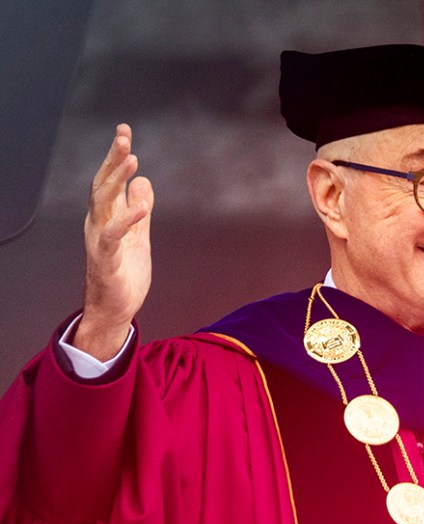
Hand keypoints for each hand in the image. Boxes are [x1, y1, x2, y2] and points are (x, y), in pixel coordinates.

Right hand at [74, 123, 153, 360]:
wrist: (114, 310)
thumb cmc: (124, 274)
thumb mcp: (138, 236)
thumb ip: (139, 209)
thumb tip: (143, 181)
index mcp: (106, 217)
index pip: (109, 180)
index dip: (115, 156)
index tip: (124, 132)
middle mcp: (98, 224)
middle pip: (102, 185)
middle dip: (113, 159)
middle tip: (124, 137)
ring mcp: (100, 241)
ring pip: (103, 203)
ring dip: (117, 181)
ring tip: (133, 160)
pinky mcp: (107, 260)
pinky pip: (114, 236)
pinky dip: (127, 220)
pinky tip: (142, 207)